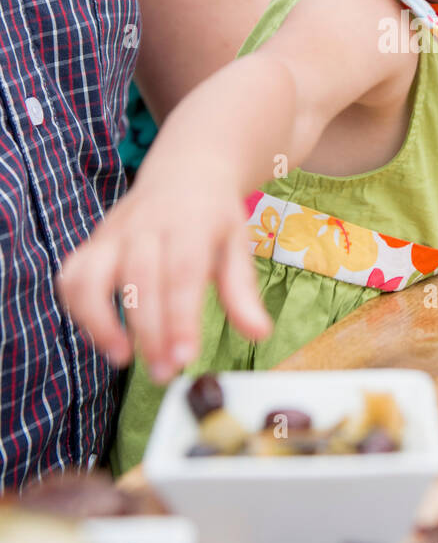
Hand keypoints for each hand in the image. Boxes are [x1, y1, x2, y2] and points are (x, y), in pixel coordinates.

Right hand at [55, 166, 271, 382]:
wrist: (186, 170)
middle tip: (163, 372)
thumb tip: (260, 333)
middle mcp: (146, 226)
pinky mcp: (93, 243)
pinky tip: (103, 336)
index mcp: (190, 223)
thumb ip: (242, 290)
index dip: (180, 318)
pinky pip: (72, 276)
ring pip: (90, 275)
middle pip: (138, 280)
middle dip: (148, 332)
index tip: (184, 358)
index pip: (182, 272)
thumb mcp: (238, 244)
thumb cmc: (214, 216)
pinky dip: (78, 309)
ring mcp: (114, 233)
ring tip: (122, 357)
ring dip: (99, 322)